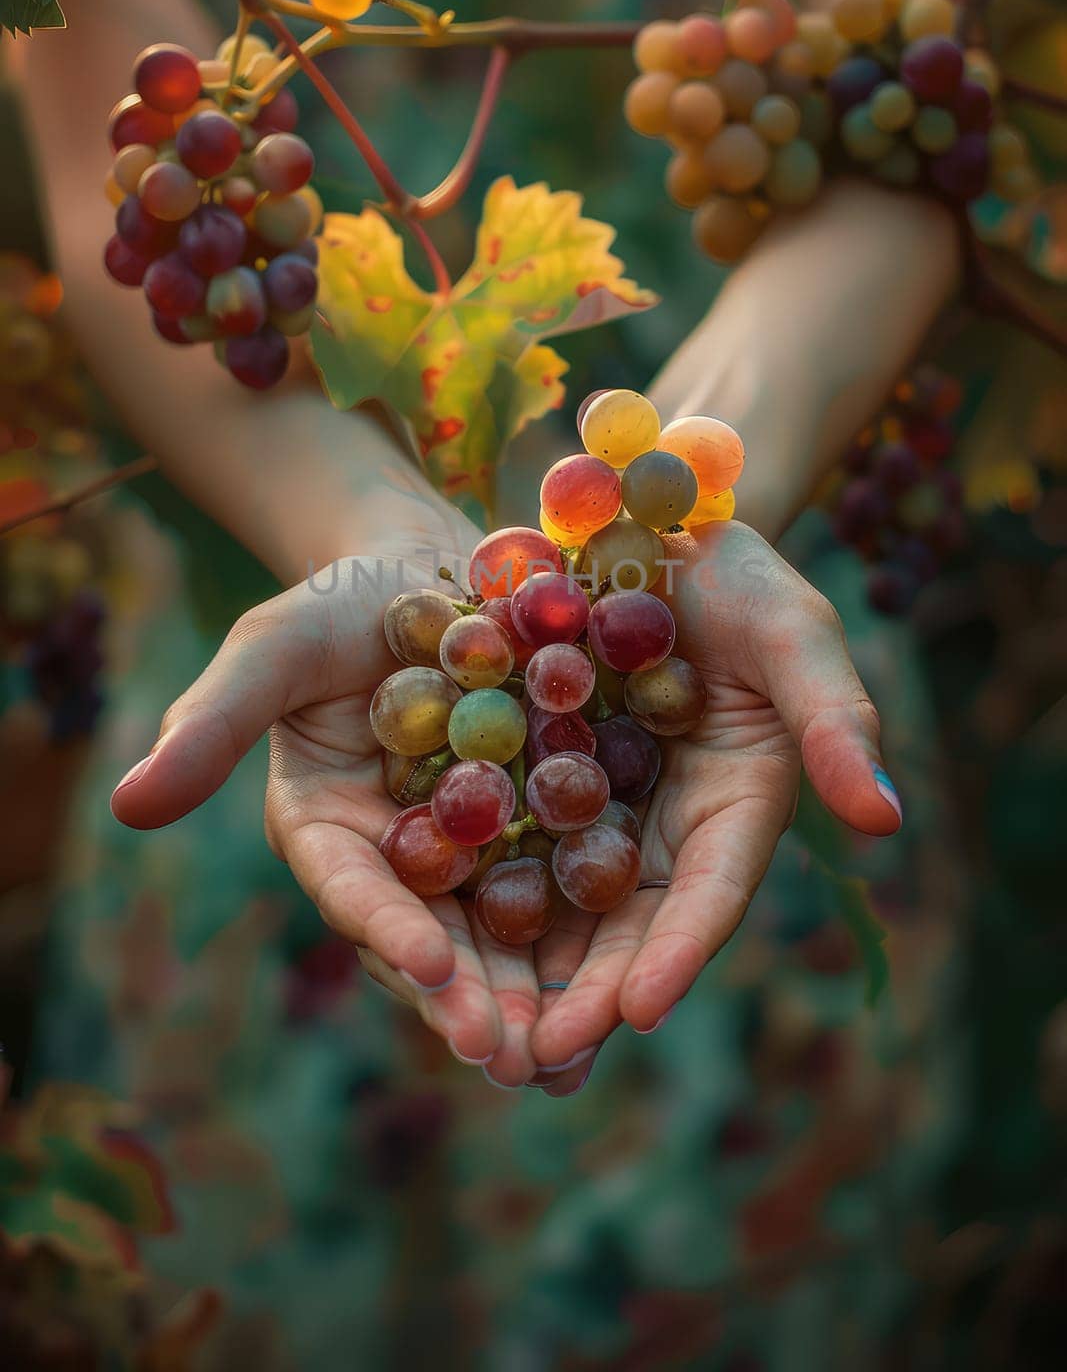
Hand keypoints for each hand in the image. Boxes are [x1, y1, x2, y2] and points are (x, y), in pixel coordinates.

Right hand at [108, 499, 576, 1086]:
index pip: (353, 889)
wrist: (432, 571)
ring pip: (500, 937)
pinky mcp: (538, 830)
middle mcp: (399, 858)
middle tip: (513, 1056)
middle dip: (468, 999)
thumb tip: (124, 805)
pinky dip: (590, 939)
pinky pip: (565, 889)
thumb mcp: (274, 648)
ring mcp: (472, 852)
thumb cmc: (337, 605)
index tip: (428, 965)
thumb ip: (213, 722)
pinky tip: (630, 982)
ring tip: (571, 1056)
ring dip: (533, 1000)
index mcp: (327, 830)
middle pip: (430, 940)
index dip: (385, 928)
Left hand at [527, 520, 902, 1088]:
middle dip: (592, 994)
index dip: (677, 952)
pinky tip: (430, 938)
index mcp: (735, 805)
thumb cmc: (739, 576)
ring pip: (559, 903)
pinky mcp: (531, 775)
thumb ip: (834, 720)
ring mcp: (595, 804)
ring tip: (484, 1038)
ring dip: (526, 973)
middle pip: (628, 923)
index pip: (709, 894)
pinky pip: (502, 840)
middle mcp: (664, 824)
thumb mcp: (794, 633)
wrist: (646, 529)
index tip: (641, 1010)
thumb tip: (885, 819)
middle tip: (543, 1058)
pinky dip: (474, 892)